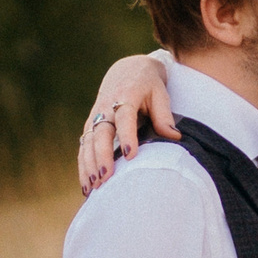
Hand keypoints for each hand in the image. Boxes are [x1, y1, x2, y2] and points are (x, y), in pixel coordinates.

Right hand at [79, 56, 180, 192]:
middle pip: (101, 132)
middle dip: (101, 155)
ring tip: (93, 187)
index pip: (124, 116)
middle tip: (105, 177)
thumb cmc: (148, 84)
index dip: (126, 135)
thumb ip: (164, 115)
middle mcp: (106, 106)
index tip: (129, 155)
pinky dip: (83, 166)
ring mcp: (95, 116)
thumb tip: (174, 137)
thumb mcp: (160, 93)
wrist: (126, 70)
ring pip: (89, 141)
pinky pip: (84, 147)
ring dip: (89, 164)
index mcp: (126, 96)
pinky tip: (87, 187)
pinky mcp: (90, 125)